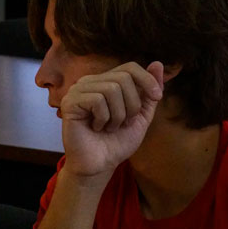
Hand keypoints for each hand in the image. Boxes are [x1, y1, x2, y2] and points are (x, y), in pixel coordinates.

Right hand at [60, 61, 163, 178]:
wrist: (99, 165)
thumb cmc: (116, 142)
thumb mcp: (141, 116)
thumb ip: (148, 92)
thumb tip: (158, 63)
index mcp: (105, 82)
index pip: (130, 67)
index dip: (147, 80)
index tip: (157, 97)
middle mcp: (90, 82)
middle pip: (123, 77)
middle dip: (132, 104)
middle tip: (124, 123)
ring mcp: (78, 91)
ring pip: (111, 89)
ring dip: (118, 114)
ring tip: (110, 127)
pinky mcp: (69, 102)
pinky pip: (97, 100)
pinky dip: (104, 118)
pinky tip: (97, 128)